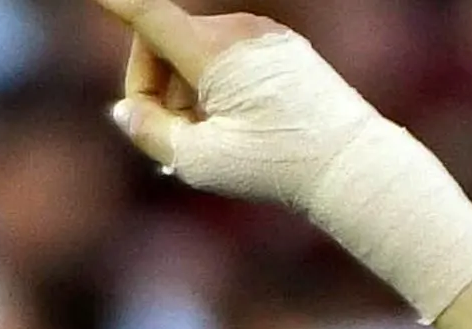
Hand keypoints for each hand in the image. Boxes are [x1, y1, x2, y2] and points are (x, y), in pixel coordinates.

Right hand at [99, 0, 471, 312]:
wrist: (355, 168)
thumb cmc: (277, 166)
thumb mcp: (200, 160)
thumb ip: (150, 132)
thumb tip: (125, 110)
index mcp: (212, 50)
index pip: (147, 14)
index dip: (117, 3)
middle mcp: (238, 31)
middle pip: (165, 43)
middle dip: (152, 84)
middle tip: (162, 135)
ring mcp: (266, 37)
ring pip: (197, 52)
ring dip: (185, 90)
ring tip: (201, 143)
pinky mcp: (285, 50)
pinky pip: (231, 58)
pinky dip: (217, 86)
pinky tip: (229, 129)